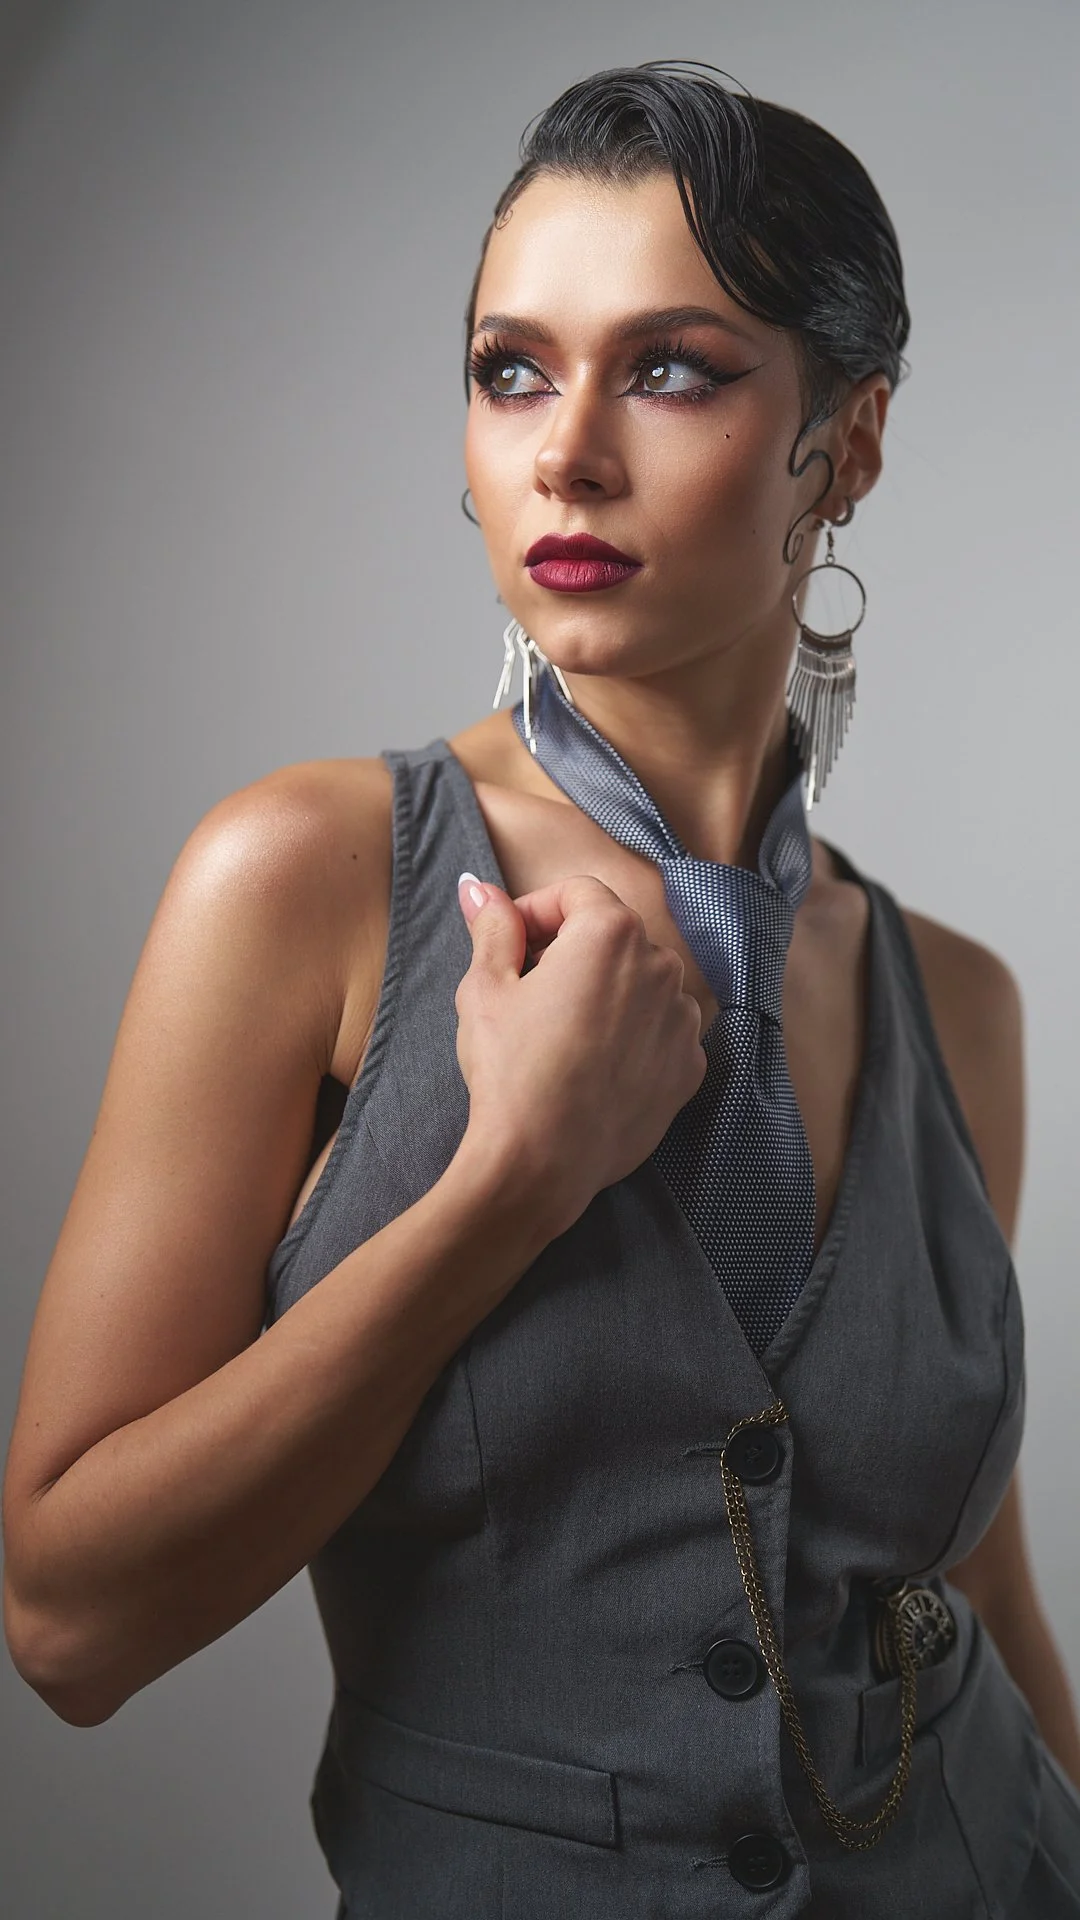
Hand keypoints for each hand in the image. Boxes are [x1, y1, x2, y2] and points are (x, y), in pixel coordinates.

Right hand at [454, 871, 704, 1232]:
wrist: (543, 1160)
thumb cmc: (511, 1069)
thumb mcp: (486, 988)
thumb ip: (493, 928)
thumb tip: (478, 888)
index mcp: (611, 933)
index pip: (577, 893)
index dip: (536, 912)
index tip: (510, 945)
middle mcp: (660, 966)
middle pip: (612, 935)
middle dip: (570, 951)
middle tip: (526, 992)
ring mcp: (682, 1019)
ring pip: (639, 983)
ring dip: (605, 992)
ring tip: (560, 1034)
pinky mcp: (689, 1066)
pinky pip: (659, 1030)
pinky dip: (631, 1035)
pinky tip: (591, 1065)